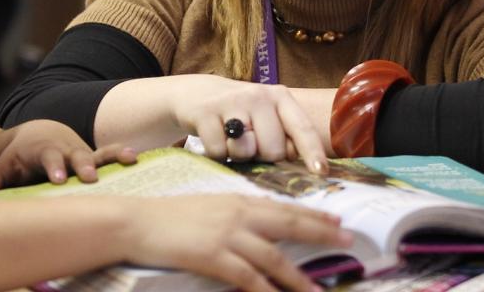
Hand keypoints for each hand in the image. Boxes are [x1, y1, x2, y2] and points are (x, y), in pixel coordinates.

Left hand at [0, 120, 134, 193]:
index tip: (59, 179)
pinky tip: (139, 158)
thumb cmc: (20, 155)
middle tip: (90, 177)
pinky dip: (123, 155)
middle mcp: (66, 149)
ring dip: (112, 156)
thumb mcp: (6, 163)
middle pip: (76, 155)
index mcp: (44, 150)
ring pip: (98, 153)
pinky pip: (110, 156)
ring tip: (129, 158)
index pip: (49, 158)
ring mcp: (82, 153)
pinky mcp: (94, 159)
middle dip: (83, 165)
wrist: (40, 134)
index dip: (54, 167)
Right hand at [119, 194, 349, 291]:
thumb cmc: (168, 217)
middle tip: (347, 241)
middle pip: (288, 225)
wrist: (136, 222)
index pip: (284, 208)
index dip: (314, 215)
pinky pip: (247, 278)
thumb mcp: (208, 207)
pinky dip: (266, 291)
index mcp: (237, 201)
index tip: (338, 221)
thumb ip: (235, 215)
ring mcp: (226, 235)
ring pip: (273, 258)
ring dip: (298, 278)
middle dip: (320, 234)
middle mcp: (237, 214)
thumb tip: (259, 227)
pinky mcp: (212, 256)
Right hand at [170, 74, 326, 172]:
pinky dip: (216, 154)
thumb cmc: (239, 113)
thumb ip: (284, 137)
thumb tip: (301, 164)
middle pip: (273, 150)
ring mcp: (231, 101)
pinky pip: (218, 151)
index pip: (302, 128)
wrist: (194, 93)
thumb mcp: (266, 117)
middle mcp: (258, 96)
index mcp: (280, 97)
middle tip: (250, 143)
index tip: (321, 173)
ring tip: (231, 140)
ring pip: (246, 152)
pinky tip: (212, 138)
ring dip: (238, 156)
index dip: (313, 152)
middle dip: (262, 156)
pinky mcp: (205, 111)